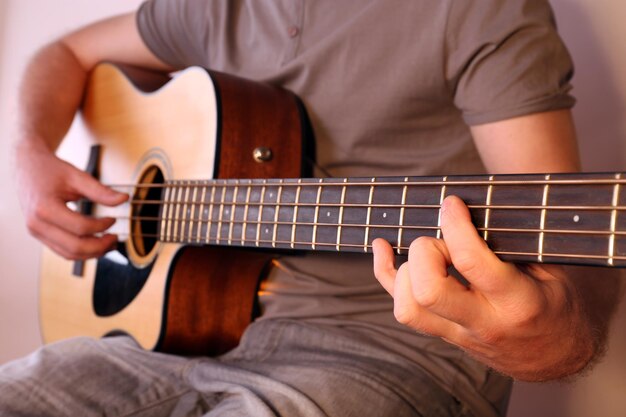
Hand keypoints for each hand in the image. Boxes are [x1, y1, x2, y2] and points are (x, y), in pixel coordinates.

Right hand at [15, 141, 127, 259]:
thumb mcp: (77, 176)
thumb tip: (124, 199)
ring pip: (68, 254)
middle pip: (75, 247)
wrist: (28, 166)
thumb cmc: (50, 169)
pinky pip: (62, 251)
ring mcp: (35, 232)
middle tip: (115, 238)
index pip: (81, 227)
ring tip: (109, 244)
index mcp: (44, 208)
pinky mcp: (39, 235)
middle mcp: (36, 224)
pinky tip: (95, 243)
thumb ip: (101, 191)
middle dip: (99, 246)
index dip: (102, 226)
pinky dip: (81, 251)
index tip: (113, 219)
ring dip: (92, 253)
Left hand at [372, 195, 595, 380]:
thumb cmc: (554, 304)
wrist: (555, 357)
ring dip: (406, 270)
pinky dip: (385, 275)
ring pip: (407, 308)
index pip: (471, 262)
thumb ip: (514, 245)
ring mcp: (457, 334)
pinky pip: (402, 310)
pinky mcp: (442, 335)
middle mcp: (482, 323)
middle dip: (426, 253)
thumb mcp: (551, 271)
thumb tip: (470, 210)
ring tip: (427, 253)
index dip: (454, 226)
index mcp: (516, 302)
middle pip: (428, 291)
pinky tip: (383, 248)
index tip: (452, 204)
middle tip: (444, 242)